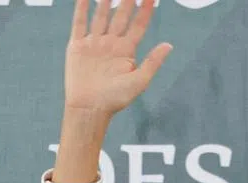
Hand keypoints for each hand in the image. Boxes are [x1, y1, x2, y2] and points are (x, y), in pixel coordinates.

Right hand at [64, 0, 170, 115]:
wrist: (90, 108)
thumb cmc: (116, 99)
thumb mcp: (139, 81)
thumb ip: (152, 61)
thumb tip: (169, 45)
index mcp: (127, 50)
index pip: (139, 25)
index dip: (145, 10)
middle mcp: (111, 43)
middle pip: (121, 16)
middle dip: (128, 0)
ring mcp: (94, 43)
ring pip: (101, 15)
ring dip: (106, 0)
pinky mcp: (78, 46)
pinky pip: (79, 22)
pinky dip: (81, 8)